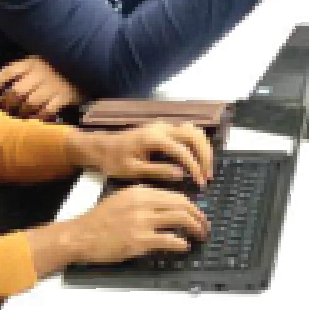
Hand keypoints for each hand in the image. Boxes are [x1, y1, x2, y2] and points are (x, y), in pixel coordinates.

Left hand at [0, 56, 83, 119]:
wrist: (89, 64)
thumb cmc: (59, 66)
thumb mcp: (40, 61)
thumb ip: (23, 72)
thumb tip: (0, 88)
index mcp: (32, 62)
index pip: (8, 72)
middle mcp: (41, 72)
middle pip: (16, 91)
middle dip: (6, 104)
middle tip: (2, 111)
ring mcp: (53, 84)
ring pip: (30, 102)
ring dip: (20, 113)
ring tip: (16, 117)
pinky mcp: (65, 96)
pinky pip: (47, 110)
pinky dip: (38, 118)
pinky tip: (33, 121)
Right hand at [37, 185, 208, 268]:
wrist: (81, 235)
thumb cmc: (99, 220)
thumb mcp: (122, 199)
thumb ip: (144, 200)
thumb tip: (168, 207)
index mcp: (139, 191)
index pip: (175, 195)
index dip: (192, 206)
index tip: (198, 214)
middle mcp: (142, 203)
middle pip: (182, 205)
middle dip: (198, 217)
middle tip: (204, 226)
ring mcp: (141, 221)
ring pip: (179, 220)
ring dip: (194, 229)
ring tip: (199, 236)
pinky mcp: (139, 240)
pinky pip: (169, 240)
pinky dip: (181, 243)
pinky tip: (184, 246)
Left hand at [71, 122, 214, 186]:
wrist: (101, 147)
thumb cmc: (114, 160)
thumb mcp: (133, 170)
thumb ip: (158, 171)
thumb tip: (181, 175)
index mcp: (153, 138)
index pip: (182, 150)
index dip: (194, 167)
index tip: (200, 183)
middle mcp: (161, 128)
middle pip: (194, 136)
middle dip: (205, 156)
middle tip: (207, 176)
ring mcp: (163, 126)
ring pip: (193, 131)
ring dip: (203, 149)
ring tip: (205, 169)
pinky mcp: (163, 129)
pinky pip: (187, 133)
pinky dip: (196, 145)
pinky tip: (196, 160)